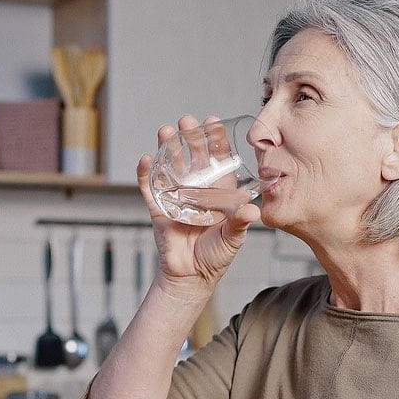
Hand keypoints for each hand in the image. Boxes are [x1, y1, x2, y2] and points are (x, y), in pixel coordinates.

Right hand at [137, 114, 260, 294]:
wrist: (191, 277)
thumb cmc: (216, 257)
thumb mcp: (233, 239)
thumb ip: (240, 223)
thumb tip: (252, 210)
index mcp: (217, 194)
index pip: (216, 163)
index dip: (215, 143)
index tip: (213, 123)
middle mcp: (197, 192)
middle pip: (192, 159)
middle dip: (189, 139)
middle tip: (187, 120)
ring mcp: (176, 198)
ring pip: (170, 168)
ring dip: (168, 149)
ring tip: (166, 130)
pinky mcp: (159, 210)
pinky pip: (150, 189)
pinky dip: (146, 174)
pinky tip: (147, 158)